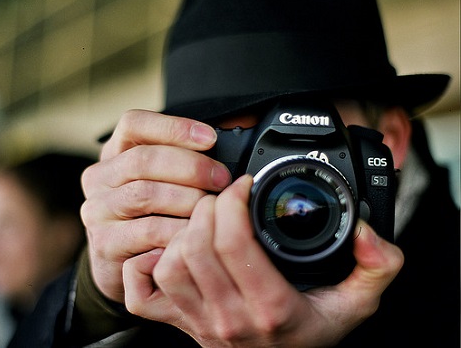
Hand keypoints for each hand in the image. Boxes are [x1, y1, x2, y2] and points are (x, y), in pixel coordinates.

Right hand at [81, 109, 231, 302]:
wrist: (119, 265)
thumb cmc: (146, 217)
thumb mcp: (157, 183)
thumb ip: (179, 162)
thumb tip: (227, 145)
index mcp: (113, 154)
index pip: (133, 123)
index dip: (173, 127)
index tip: (210, 138)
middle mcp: (99, 178)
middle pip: (143, 159)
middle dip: (190, 167)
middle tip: (221, 179)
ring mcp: (98, 211)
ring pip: (146, 194)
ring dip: (187, 199)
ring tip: (213, 208)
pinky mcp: (105, 243)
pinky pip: (149, 231)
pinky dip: (179, 230)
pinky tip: (197, 233)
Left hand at [123, 175, 403, 346]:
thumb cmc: (313, 335)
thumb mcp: (357, 303)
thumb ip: (377, 266)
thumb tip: (367, 232)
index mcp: (270, 306)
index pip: (233, 241)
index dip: (233, 201)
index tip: (245, 185)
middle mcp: (228, 316)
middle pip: (195, 245)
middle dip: (207, 207)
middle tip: (223, 197)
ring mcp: (198, 322)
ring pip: (169, 264)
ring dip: (181, 233)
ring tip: (203, 222)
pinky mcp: (178, 324)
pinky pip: (142, 294)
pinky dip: (144, 266)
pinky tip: (168, 251)